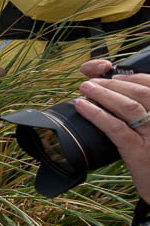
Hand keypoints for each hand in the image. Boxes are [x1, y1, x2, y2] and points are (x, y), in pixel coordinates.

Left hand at [74, 68, 149, 201]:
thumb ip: (143, 117)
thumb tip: (120, 97)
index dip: (131, 76)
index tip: (111, 73)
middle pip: (140, 92)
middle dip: (113, 83)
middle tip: (92, 81)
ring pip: (128, 107)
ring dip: (102, 94)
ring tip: (85, 88)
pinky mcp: (140, 152)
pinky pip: (116, 128)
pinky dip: (97, 114)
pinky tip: (82, 106)